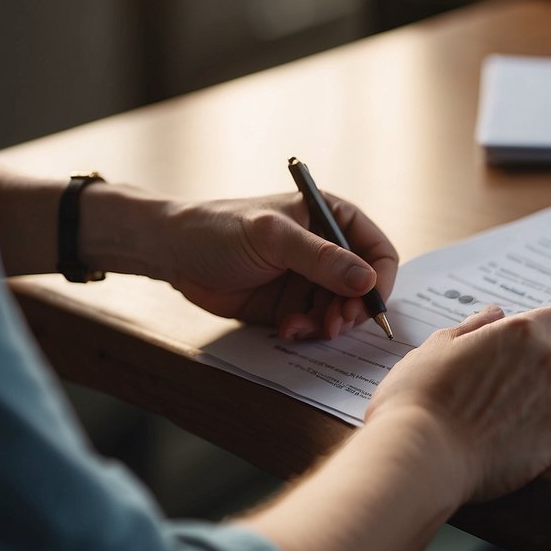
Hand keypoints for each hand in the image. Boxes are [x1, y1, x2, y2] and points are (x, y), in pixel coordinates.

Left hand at [158, 193, 397, 339]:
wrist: (171, 252)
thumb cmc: (219, 228)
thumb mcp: (273, 238)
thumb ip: (321, 258)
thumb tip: (366, 280)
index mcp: (332, 218)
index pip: (377, 251)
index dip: (380, 280)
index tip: (368, 305)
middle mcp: (326, 249)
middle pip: (362, 288)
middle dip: (351, 310)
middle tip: (333, 327)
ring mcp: (308, 280)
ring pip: (339, 312)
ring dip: (325, 325)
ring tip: (298, 328)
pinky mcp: (289, 305)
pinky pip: (313, 326)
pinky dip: (305, 332)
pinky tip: (286, 330)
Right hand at [365, 305, 550, 501]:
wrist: (422, 452)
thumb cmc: (420, 397)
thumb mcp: (438, 346)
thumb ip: (474, 327)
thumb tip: (495, 314)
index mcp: (521, 332)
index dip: (546, 333)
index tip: (528, 348)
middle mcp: (548, 362)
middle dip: (546, 367)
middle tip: (511, 385)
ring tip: (517, 411)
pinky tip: (526, 431)